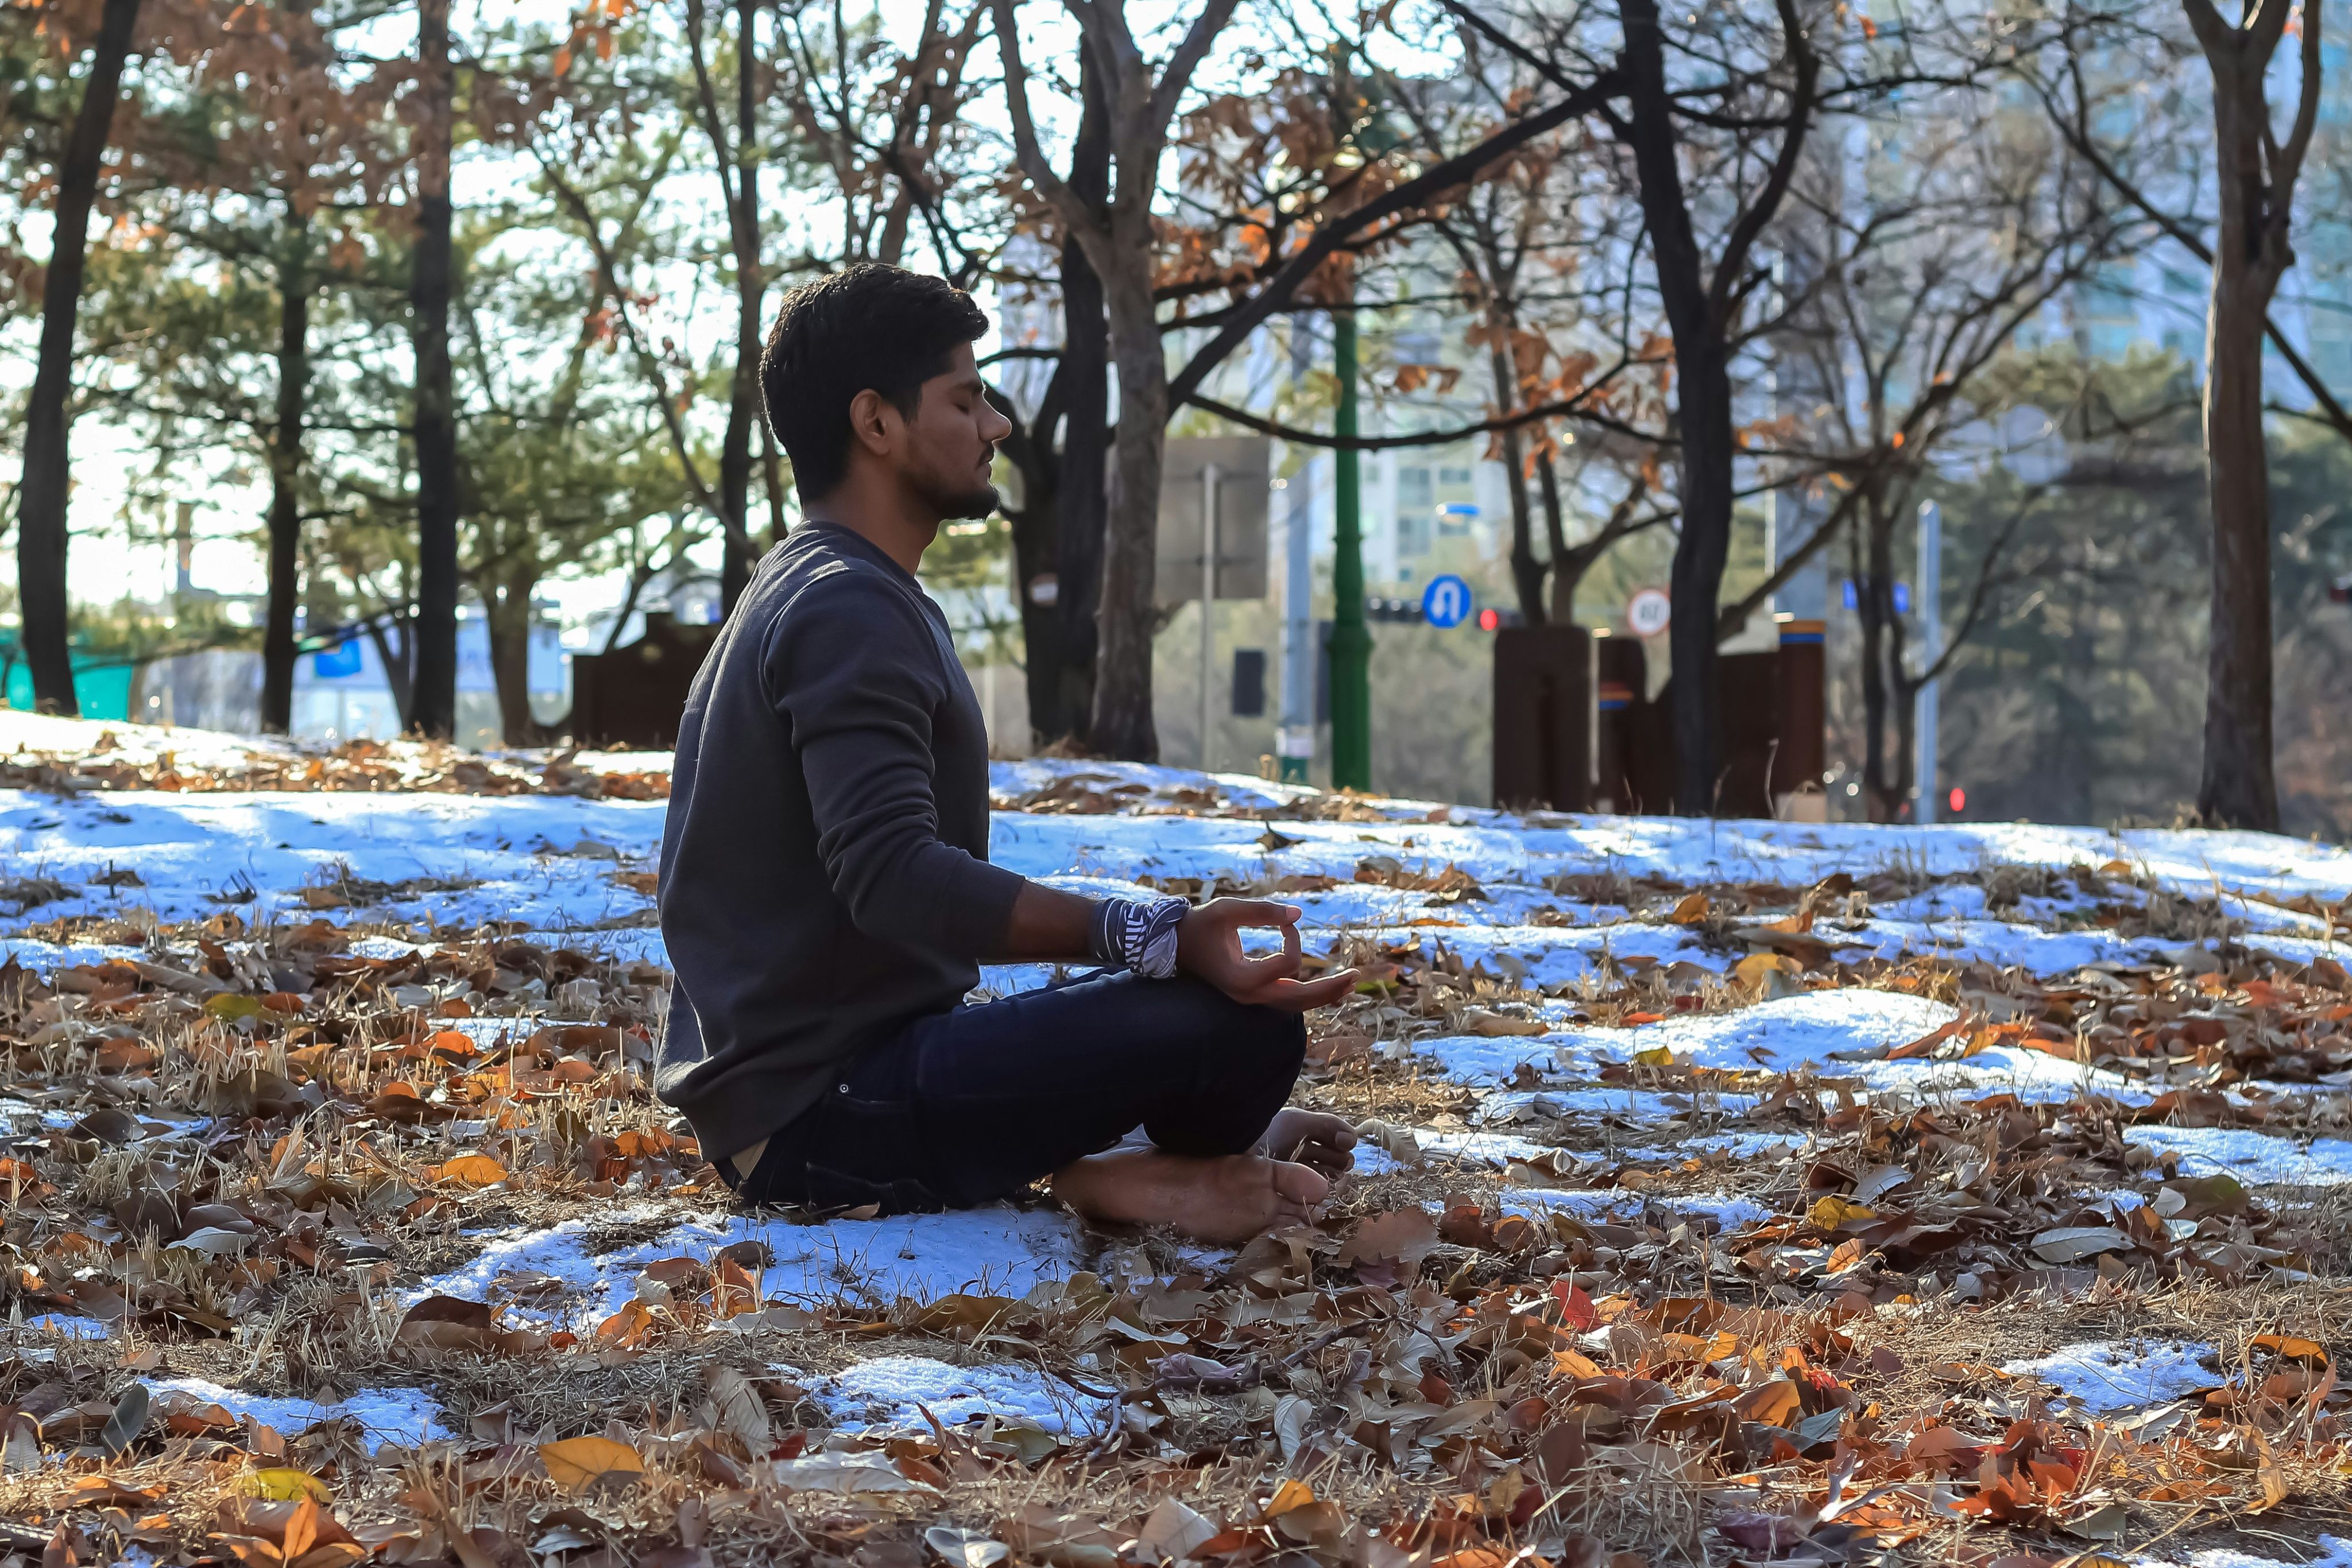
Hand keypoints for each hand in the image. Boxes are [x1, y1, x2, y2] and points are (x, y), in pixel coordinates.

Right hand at [1173, 899, 1357, 1010]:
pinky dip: (1310, 994)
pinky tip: (1330, 988)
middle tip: (1357, 976)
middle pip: (1299, 999)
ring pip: (1295, 1004)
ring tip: (1351, 983)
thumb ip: (1262, 911)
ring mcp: (1251, 998)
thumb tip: (1299, 913)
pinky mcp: (1253, 995)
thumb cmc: (1200, 925)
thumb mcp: (1227, 910)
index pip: (1286, 963)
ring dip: (1324, 994)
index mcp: (1241, 978)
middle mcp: (1249, 995)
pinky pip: (1287, 999)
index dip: (1294, 937)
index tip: (1286, 921)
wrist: (1177, 945)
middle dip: (1329, 988)